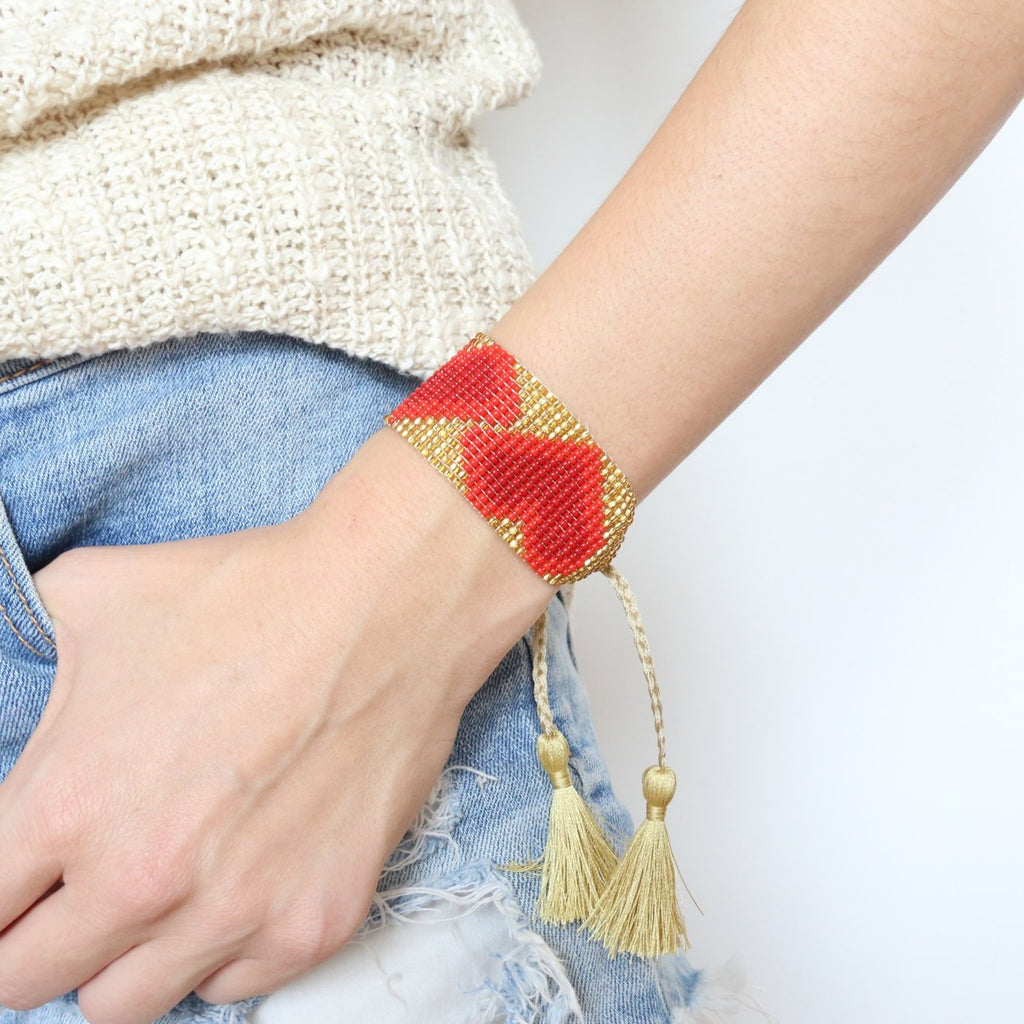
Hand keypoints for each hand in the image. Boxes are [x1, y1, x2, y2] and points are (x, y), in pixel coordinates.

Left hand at [0, 428, 550, 1023]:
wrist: (384, 605)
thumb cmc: (249, 594)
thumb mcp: (96, 589)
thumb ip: (25, 642)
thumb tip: (16, 655)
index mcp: (69, 802)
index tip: (20, 881)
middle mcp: (141, 881)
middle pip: (31, 979)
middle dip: (38, 938)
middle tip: (71, 894)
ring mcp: (234, 912)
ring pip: (125, 1005)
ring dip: (123, 957)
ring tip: (154, 897)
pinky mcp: (313, 922)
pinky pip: (234, 985)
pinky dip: (219, 949)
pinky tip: (234, 886)